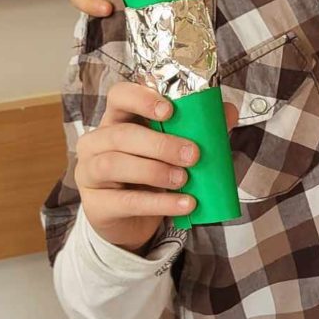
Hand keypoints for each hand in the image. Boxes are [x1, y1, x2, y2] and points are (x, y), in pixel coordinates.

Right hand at [74, 82, 238, 252]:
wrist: (131, 222)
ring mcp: (90, 173)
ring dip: (155, 171)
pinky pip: (126, 201)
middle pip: (121, 134)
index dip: (141, 98)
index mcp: (117, 120)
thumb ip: (200, 129)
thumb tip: (228, 111)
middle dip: (160, 144)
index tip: (170, 110)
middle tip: (193, 155)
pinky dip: (159, 203)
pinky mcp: (96, 205)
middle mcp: (97, 142)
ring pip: (115, 165)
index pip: (119, 96)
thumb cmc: (151, 176)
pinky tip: (185, 204)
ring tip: (184, 179)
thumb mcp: (173, 150)